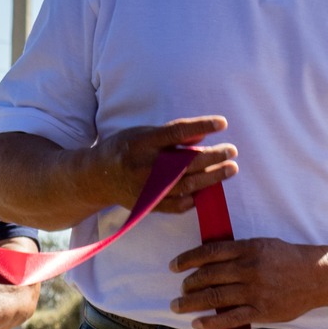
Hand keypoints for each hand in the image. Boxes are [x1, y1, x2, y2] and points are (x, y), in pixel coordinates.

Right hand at [87, 116, 237, 214]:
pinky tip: (208, 190)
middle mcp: (144, 166)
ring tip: (230, 168)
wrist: (95, 177)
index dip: (201, 126)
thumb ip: (172, 134)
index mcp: (142, 142)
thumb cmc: (126, 149)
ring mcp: (146, 188)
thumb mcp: (143, 134)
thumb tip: (204, 132)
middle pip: (187, 162)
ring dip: (213, 177)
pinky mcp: (148, 204)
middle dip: (214, 156)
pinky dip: (195, 198)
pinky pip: (177, 205)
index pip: (176, 132)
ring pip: (187, 185)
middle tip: (232, 151)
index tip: (223, 123)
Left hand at [168, 236, 327, 328]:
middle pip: (208, 276)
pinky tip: (197, 323)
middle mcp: (250, 269)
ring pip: (214, 297)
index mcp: (250, 249)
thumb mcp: (266, 245)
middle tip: (181, 289)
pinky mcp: (262, 310)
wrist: (319, 276)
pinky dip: (210, 321)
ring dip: (190, 303)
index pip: (210, 252)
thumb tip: (210, 258)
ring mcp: (255, 291)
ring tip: (178, 306)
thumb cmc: (291, 259)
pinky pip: (230, 317)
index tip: (175, 266)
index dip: (188, 259)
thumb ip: (240, 251)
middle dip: (188, 284)